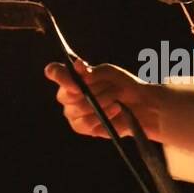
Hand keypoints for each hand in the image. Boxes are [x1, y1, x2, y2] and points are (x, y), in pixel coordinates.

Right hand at [44, 59, 161, 140]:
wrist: (139, 106)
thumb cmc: (123, 85)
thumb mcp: (110, 73)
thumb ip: (92, 71)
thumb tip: (77, 65)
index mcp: (71, 77)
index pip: (54, 72)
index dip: (60, 76)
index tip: (77, 81)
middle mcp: (67, 95)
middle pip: (64, 95)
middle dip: (89, 92)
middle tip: (110, 89)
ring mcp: (72, 112)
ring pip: (77, 110)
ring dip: (100, 103)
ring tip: (116, 101)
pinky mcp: (82, 127)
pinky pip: (86, 123)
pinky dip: (103, 115)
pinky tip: (115, 110)